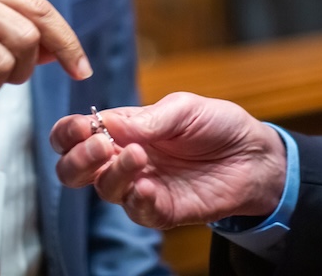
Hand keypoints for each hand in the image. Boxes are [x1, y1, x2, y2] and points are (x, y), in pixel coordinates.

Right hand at [50, 92, 286, 228]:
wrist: (253, 155)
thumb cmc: (217, 124)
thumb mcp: (184, 108)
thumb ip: (148, 118)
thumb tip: (108, 123)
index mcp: (123, 129)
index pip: (75, 134)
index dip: (68, 133)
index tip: (83, 128)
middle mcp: (124, 159)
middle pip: (74, 170)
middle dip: (77, 159)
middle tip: (101, 146)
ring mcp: (141, 185)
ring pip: (104, 190)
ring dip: (113, 174)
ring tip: (139, 156)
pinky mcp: (162, 210)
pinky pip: (137, 212)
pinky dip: (138, 200)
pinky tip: (150, 186)